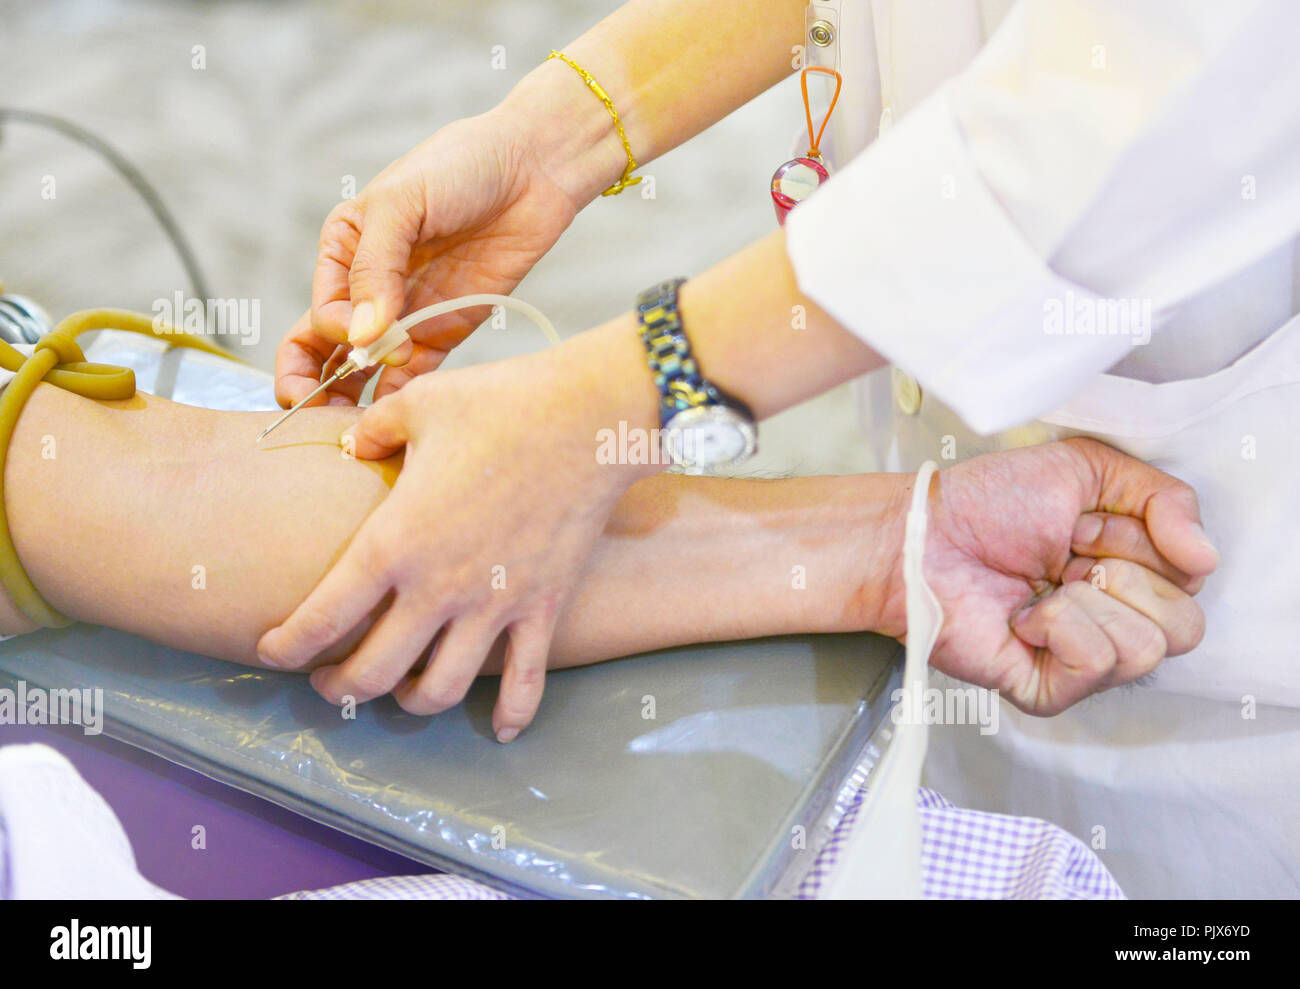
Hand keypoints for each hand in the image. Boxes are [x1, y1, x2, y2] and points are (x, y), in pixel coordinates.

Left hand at [257, 323, 658, 740]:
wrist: (589, 418)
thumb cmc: (500, 404)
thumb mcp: (419, 405)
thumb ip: (372, 431)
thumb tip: (355, 446)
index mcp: (395, 541)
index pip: (323, 616)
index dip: (287, 646)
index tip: (271, 652)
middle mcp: (439, 588)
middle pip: (375, 673)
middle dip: (340, 688)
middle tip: (329, 681)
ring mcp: (495, 607)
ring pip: (442, 691)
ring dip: (411, 703)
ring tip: (401, 692)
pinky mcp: (542, 608)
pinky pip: (526, 681)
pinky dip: (512, 714)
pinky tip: (501, 730)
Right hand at [274, 105, 584, 407]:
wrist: (533, 171)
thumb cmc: (460, 168)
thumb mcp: (403, 203)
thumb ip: (376, 268)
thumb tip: (359, 333)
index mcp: (344, 251)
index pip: (318, 312)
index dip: (335, 334)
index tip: (373, 336)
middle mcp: (367, 288)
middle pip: (322, 349)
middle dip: (313, 385)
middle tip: (318, 417)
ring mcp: (405, 315)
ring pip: (362, 371)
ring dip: (352, 401)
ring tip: (355, 432)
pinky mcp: (443, 333)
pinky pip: (412, 377)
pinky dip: (400, 398)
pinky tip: (398, 417)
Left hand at [889, 438, 1218, 714]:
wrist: (921, 535)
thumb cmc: (989, 502)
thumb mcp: (1089, 468)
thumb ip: (1165, 498)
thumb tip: (1207, 559)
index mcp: (1131, 573)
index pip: (1193, 576)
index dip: (1142, 541)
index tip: (1084, 524)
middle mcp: (1115, 622)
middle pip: (1186, 626)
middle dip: (1125, 574)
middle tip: (1066, 556)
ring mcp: (1084, 662)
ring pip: (1149, 649)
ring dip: (1090, 601)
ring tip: (1044, 585)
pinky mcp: (1050, 690)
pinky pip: (1098, 664)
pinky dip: (1062, 627)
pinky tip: (1025, 617)